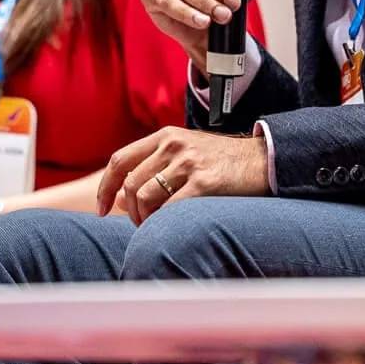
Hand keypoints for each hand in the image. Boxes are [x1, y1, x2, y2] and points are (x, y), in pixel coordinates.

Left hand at [97, 126, 269, 224]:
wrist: (262, 159)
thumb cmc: (220, 162)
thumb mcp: (184, 155)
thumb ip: (152, 170)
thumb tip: (118, 200)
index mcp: (164, 136)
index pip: (120, 161)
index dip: (105, 188)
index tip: (101, 210)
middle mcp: (173, 145)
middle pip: (130, 184)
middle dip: (129, 211)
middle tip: (141, 224)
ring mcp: (188, 162)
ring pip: (144, 197)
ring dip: (145, 219)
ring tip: (156, 226)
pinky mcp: (205, 182)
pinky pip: (169, 209)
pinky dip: (162, 222)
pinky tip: (170, 227)